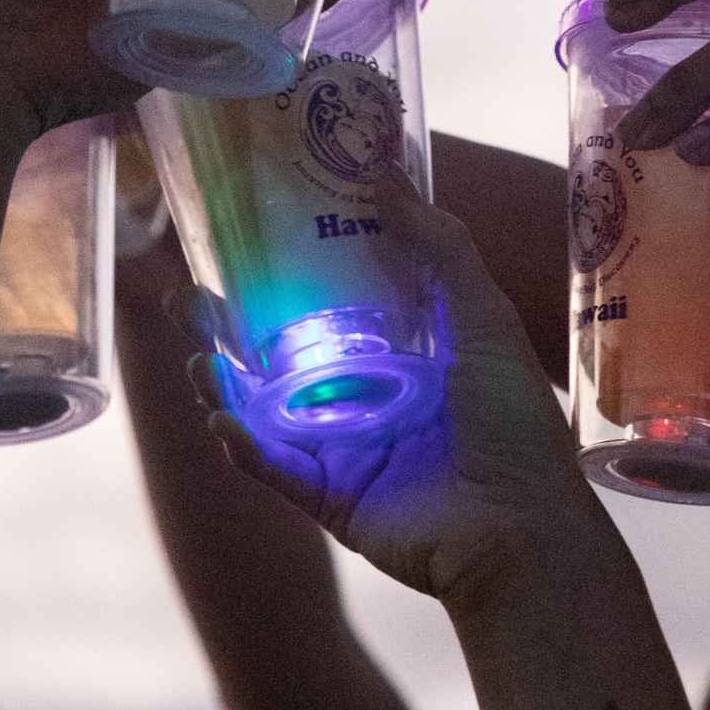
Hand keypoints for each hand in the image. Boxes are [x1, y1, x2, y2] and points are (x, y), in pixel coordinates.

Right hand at [207, 193, 603, 611]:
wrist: (521, 533)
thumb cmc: (514, 428)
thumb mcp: (485, 322)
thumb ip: (442, 251)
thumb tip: (386, 177)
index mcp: (403, 358)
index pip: (330, 308)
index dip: (284, 278)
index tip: (242, 242)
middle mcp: (365, 398)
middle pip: (279, 357)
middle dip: (229, 331)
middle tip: (188, 299)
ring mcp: (341, 449)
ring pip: (262, 410)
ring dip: (223, 385)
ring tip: (199, 359)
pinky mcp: (326, 496)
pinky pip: (271, 466)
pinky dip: (241, 444)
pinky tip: (223, 418)